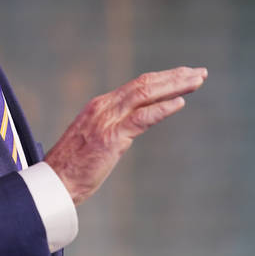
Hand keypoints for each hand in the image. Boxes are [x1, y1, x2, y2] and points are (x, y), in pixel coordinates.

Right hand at [44, 66, 206, 204]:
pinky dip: (162, 109)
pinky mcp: (111, 138)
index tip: (185, 76)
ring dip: (174, 86)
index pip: (138, 85)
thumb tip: (131, 128)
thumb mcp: (95, 139)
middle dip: (175, 77)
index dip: (164, 78)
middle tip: (200, 72)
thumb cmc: (74, 166)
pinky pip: (141, 119)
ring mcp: (107, 120)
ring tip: (196, 81)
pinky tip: (180, 103)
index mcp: (101, 105)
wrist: (54, 183)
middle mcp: (104, 106)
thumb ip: (113, 128)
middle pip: (145, 83)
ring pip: (146, 94)